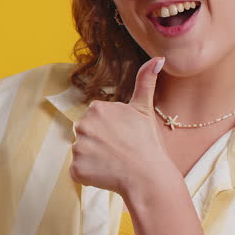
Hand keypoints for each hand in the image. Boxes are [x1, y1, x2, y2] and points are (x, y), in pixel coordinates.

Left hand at [69, 56, 173, 197]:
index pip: (96, 121)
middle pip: (87, 135)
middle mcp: (82, 125)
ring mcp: (78, 148)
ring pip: (83, 153)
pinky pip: (79, 172)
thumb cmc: (147, 142)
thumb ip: (145, 81)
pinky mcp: (76, 169)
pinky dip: (90, 175)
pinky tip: (107, 174)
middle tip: (119, 150)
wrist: (148, 176)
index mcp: (96, 109)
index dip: (110, 131)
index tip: (123, 137)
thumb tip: (159, 58)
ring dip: (95, 159)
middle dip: (100, 143)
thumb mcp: (144, 109)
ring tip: (114, 163)